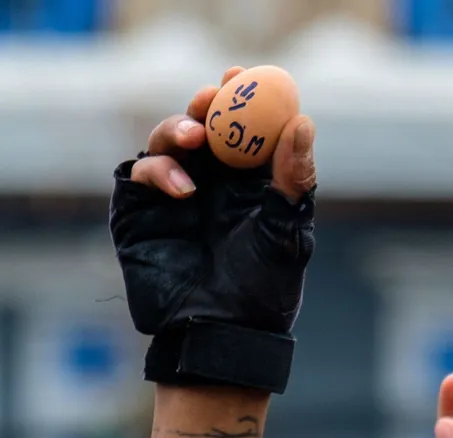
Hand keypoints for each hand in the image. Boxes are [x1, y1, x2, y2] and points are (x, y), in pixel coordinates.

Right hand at [110, 65, 315, 393]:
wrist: (223, 336)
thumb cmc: (265, 289)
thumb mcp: (288, 231)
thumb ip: (293, 179)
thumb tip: (303, 122)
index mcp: (249, 181)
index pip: (243, 127)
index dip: (243, 98)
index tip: (245, 76)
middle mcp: (211, 181)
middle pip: (201, 124)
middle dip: (205, 103)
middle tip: (212, 94)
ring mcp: (173, 195)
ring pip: (166, 140)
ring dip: (177, 129)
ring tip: (194, 138)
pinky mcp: (139, 213)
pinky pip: (139, 173)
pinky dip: (159, 169)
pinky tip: (184, 187)